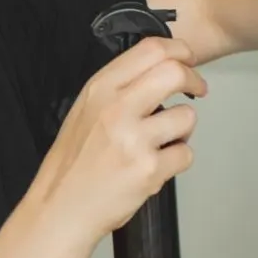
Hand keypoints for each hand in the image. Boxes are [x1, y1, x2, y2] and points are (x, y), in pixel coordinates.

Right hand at [26, 37, 207, 246]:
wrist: (60, 208)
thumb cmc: (73, 163)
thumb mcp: (85, 111)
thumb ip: (118, 88)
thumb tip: (159, 68)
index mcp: (99, 90)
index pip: (150, 50)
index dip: (179, 50)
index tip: (186, 60)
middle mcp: (116, 109)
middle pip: (174, 72)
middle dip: (194, 79)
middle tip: (196, 89)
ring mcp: (134, 140)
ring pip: (187, 116)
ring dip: (183, 129)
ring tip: (161, 142)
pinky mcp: (149, 170)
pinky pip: (185, 154)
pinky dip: (176, 161)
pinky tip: (155, 166)